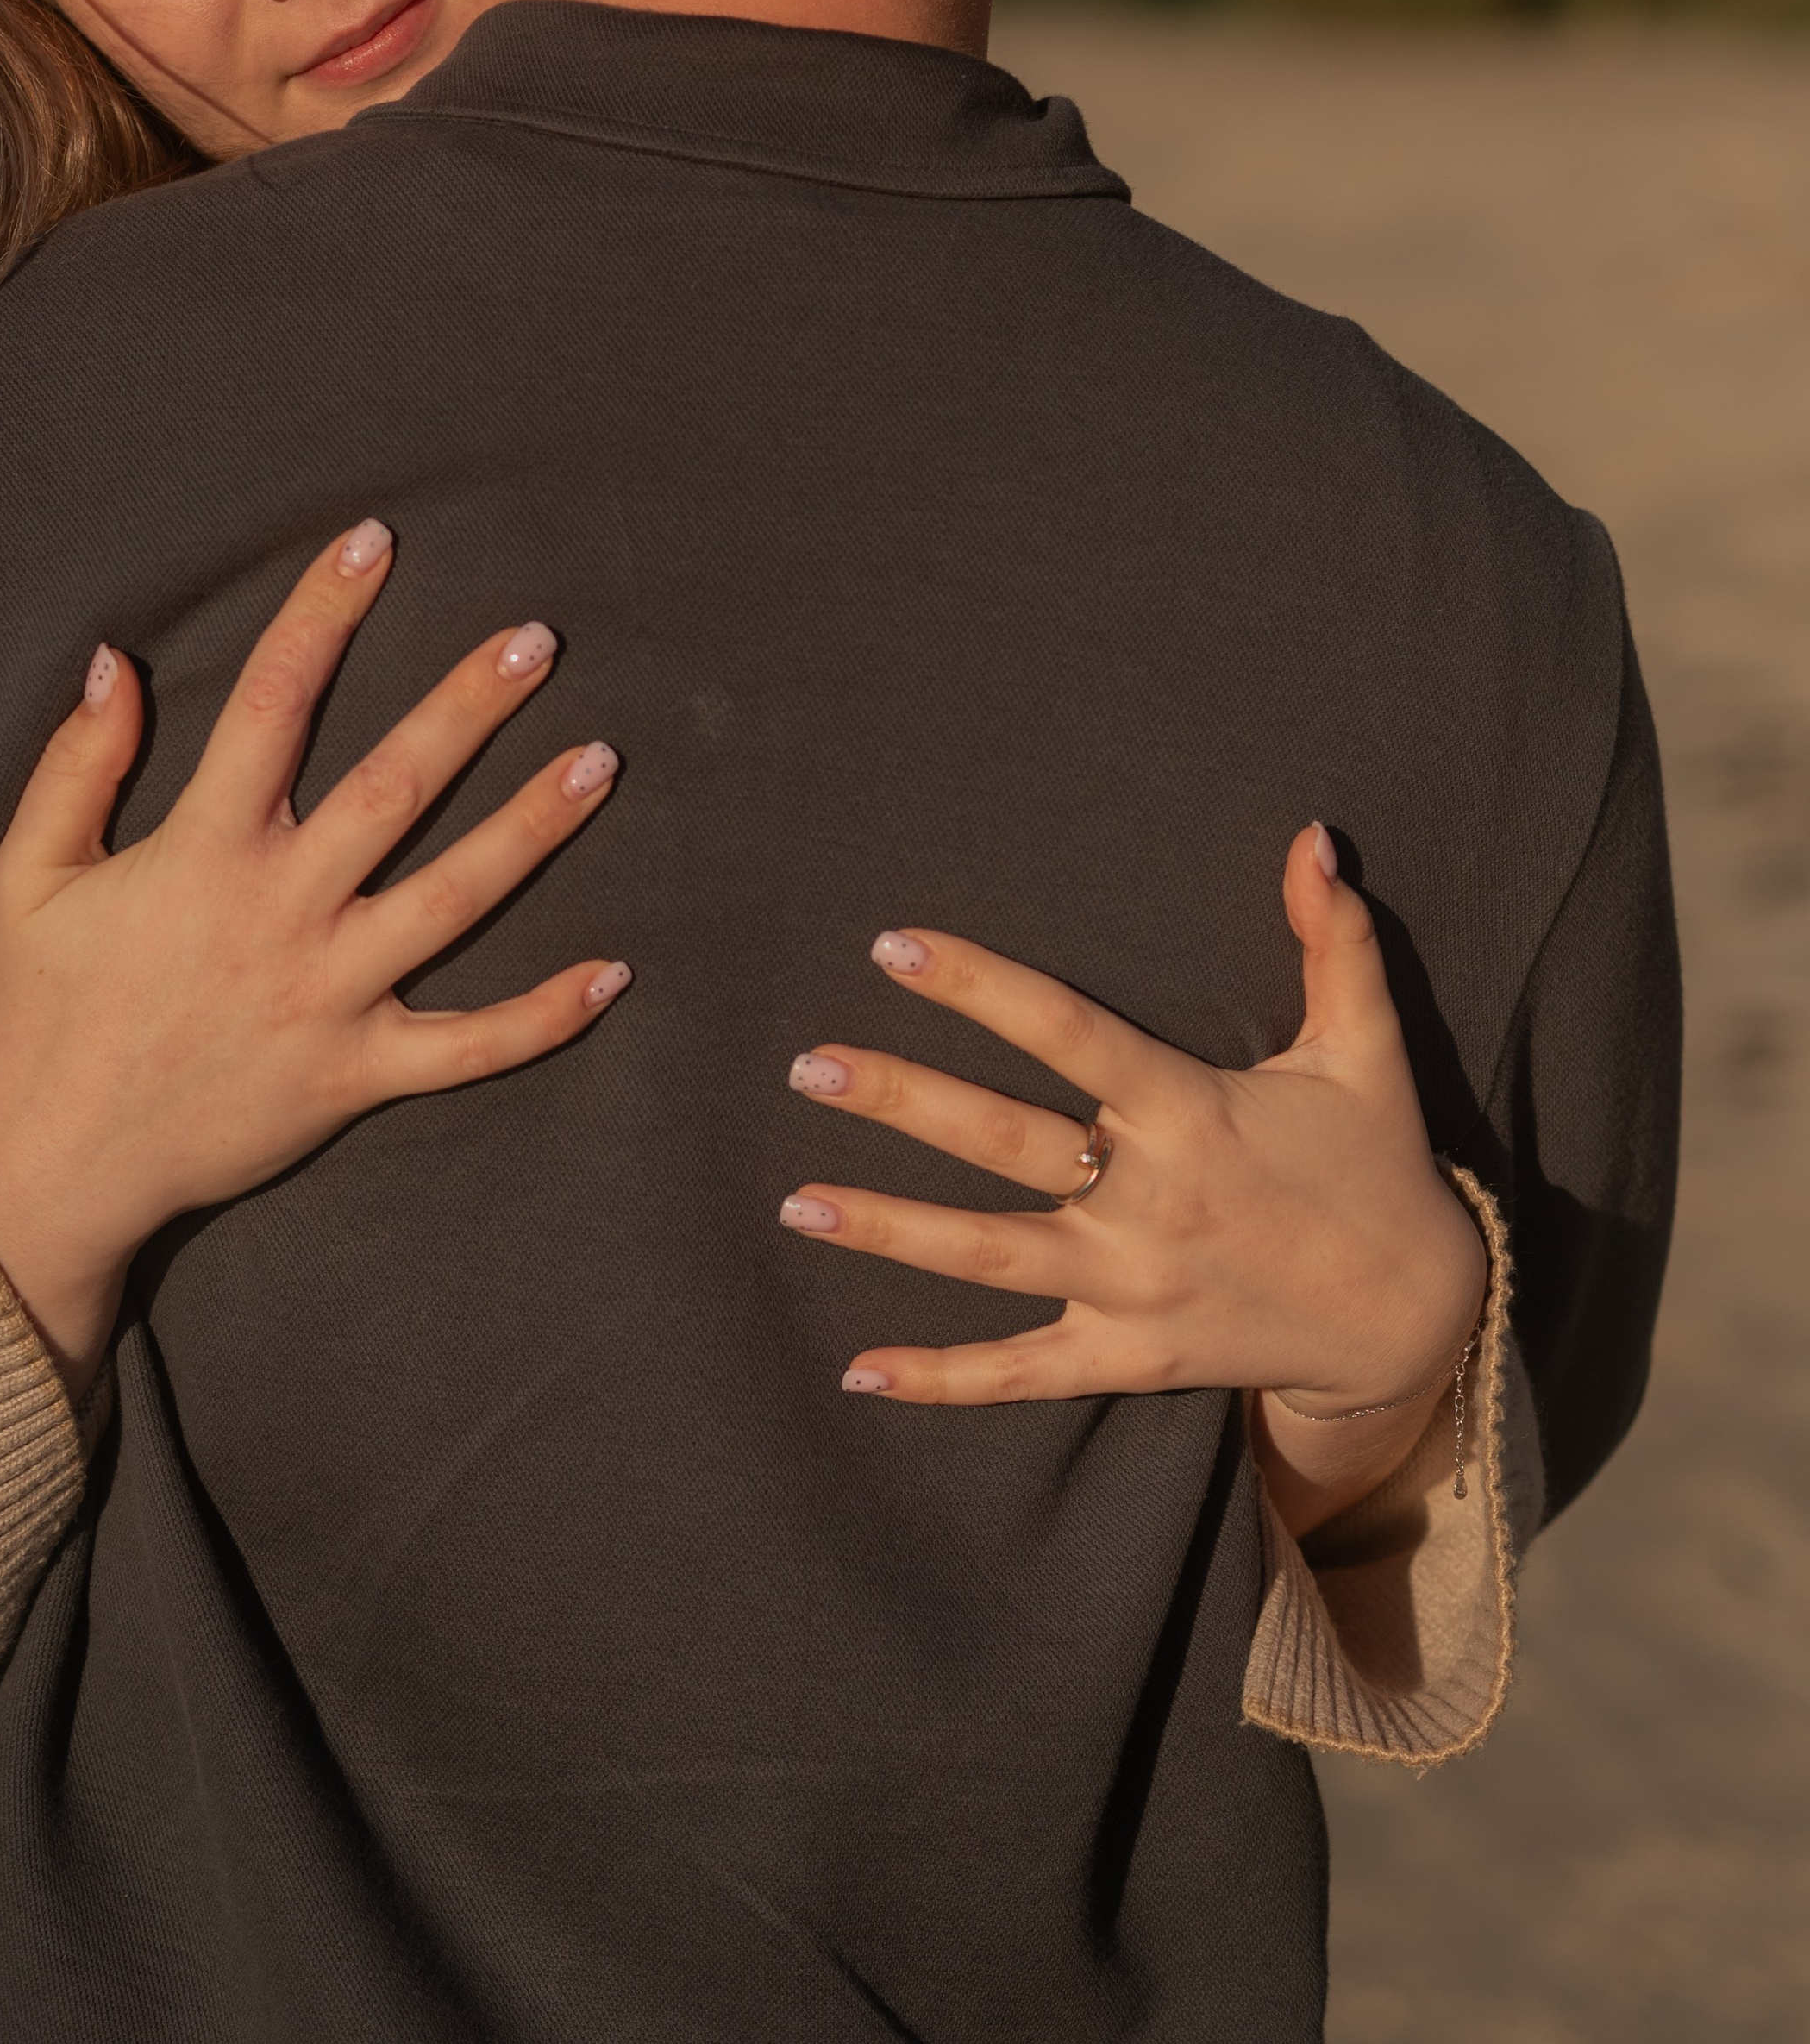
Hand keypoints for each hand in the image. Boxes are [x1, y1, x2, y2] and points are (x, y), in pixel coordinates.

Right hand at [0, 521, 627, 1392]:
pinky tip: (615, 974)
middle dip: (468, 707)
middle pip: (395, 788)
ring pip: (454, 898)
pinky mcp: (356, 1075)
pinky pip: (468, 1046)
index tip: (373, 543)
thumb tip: (115, 658)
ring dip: (534, 828)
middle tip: (537, 640)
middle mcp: (280, 912)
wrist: (47, 1169)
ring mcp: (328, 996)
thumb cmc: (40, 1010)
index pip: (270, 702)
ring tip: (602, 760)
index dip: (322, 615)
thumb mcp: (29, 875)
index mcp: (202, 850)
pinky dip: (543, 1016)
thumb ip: (76, 765)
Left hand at [779, 827, 1487, 1529]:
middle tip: (808, 1064)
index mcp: (1192, 1111)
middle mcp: (1151, 1200)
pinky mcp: (1131, 1356)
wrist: (1415, 1321)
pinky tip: (860, 1369)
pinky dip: (942, 1378)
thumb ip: (1333, 939)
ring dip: (888, 1230)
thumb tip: (1313, 833)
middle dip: (900, 1100)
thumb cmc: (1375, 1166)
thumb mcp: (1364, 1048)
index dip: (978, 986)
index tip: (894, 945)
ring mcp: (1134, 1287)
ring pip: (989, 1257)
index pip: (1066, 1033)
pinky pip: (1022, 1373)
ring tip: (794, 1203)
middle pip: (1003, 1142)